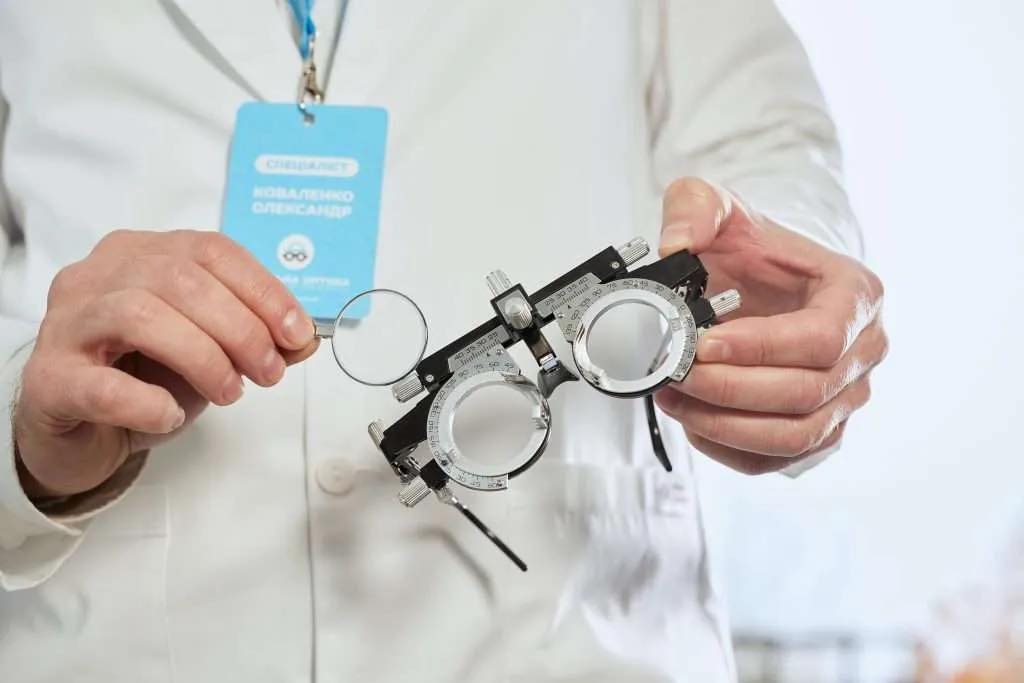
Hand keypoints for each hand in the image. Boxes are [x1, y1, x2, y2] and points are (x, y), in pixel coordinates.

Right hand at [14, 230, 319, 497]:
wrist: (79, 429)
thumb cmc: (142, 376)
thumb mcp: (210, 350)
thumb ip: (257, 338)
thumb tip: (304, 339)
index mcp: (141, 254)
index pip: (210, 251)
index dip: (263, 290)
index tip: (297, 333)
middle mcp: (98, 275)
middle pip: (179, 279)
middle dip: (240, 328)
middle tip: (268, 372)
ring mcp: (66, 323)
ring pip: (140, 315)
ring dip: (203, 357)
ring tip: (230, 392)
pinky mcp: (48, 378)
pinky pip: (101, 384)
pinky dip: (147, 401)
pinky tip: (171, 414)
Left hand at [654, 178, 887, 474]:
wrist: (756, 283)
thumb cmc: (751, 251)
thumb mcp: (720, 208)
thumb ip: (695, 208)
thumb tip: (674, 245)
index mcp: (856, 295)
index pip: (822, 337)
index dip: (761, 349)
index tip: (704, 345)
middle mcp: (863, 351)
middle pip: (807, 394)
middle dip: (730, 390)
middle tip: (675, 373)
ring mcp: (844, 398)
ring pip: (795, 436)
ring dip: (726, 424)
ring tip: (674, 396)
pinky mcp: (816, 432)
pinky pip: (777, 460)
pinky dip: (729, 449)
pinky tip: (692, 420)